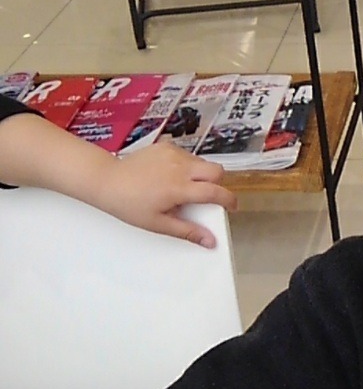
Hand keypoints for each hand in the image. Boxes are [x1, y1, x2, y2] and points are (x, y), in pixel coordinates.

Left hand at [95, 143, 236, 245]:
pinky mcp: (166, 146)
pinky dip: (186, 166)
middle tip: (206, 196)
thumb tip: (210, 241)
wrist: (106, 180)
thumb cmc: (129, 204)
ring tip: (183, 187)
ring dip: (201, 175)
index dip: (229, 201)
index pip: (216, 192)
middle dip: (217, 184)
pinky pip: (187, 156)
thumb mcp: (158, 223)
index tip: (230, 207)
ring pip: (202, 162)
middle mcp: (180, 168)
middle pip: (217, 171)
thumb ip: (187, 231)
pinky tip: (170, 176)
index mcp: (179, 188)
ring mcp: (173, 154)